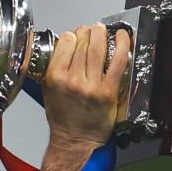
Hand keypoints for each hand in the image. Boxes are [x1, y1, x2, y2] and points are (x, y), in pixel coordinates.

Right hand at [42, 23, 130, 148]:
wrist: (75, 140)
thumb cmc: (63, 118)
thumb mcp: (48, 89)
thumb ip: (54, 67)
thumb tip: (65, 45)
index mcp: (55, 77)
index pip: (65, 41)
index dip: (73, 34)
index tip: (76, 35)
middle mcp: (72, 80)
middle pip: (82, 42)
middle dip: (88, 32)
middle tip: (92, 30)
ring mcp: (91, 85)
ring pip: (98, 49)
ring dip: (102, 34)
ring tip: (103, 30)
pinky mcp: (108, 91)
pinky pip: (117, 62)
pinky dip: (123, 46)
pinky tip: (124, 36)